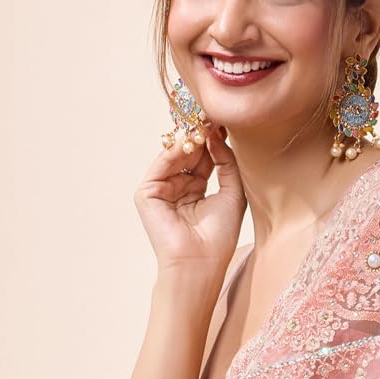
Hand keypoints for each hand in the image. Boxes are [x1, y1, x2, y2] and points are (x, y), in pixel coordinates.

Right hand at [135, 120, 245, 285]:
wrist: (199, 263)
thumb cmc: (218, 237)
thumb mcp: (232, 192)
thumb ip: (226, 162)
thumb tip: (215, 134)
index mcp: (196, 189)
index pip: (204, 157)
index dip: (213, 140)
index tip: (224, 121)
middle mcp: (178, 187)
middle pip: (189, 152)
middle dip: (200, 134)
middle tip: (213, 115)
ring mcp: (161, 190)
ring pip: (175, 156)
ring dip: (189, 140)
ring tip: (204, 126)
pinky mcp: (147, 194)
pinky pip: (161, 165)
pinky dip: (174, 152)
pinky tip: (190, 142)